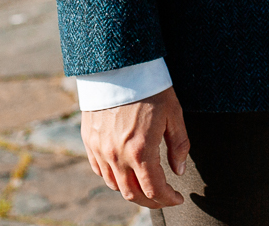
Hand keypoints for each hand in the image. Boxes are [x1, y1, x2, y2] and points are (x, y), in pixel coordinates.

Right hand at [80, 86, 188, 207]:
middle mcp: (118, 155)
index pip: (155, 190)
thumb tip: (178, 171)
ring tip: (147, 186)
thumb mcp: (174, 114)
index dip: (168, 199)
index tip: (178, 199)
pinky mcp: (90, 142)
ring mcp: (100, 150)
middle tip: (164, 198)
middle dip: (151, 201)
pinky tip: (126, 173)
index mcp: (141, 151)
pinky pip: (100, 171)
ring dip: (132, 191)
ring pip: (115, 185)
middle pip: (133, 194)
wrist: (120, 67)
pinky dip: (114, 178)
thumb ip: (178, 145)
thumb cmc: (151, 88)